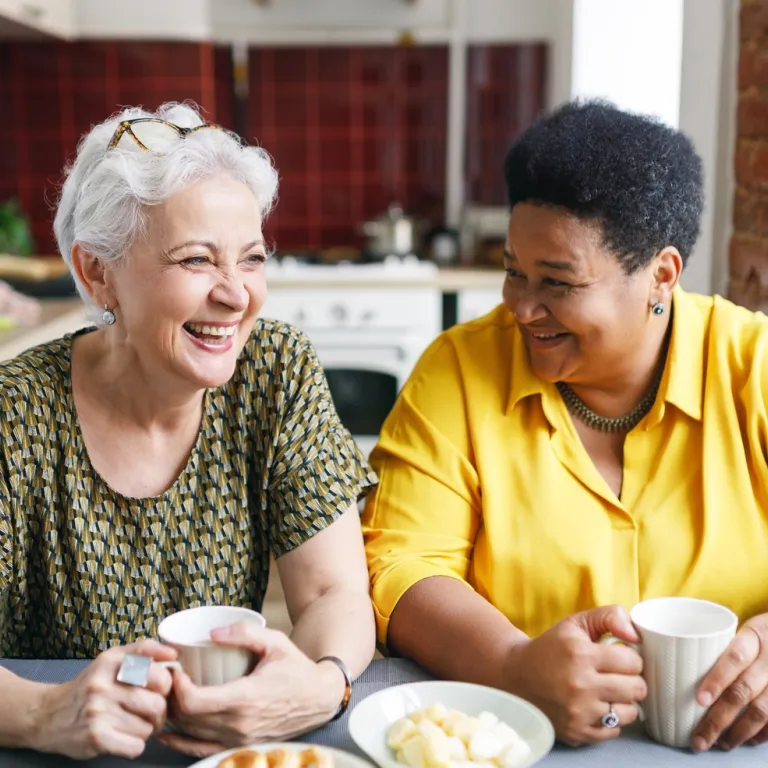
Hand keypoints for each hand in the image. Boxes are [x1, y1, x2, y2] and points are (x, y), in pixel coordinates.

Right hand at [34, 640, 175, 759]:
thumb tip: (173, 654)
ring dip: (145, 729)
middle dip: (158, 712)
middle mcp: (104, 685)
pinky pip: (135, 746)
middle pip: (158, 704)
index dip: (165, 685)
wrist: (48, 715)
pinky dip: (134, 745)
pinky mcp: (95, 737)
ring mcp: (98, 712)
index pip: (159, 674)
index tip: (158, 690)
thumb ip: (143, 651)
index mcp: (112, 662)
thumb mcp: (111, 660)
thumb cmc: (89, 687)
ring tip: (132, 723)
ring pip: (148, 727)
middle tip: (148, 712)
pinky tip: (123, 737)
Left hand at [159, 622, 345, 758]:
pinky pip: (202, 750)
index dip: (176, 688)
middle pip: (187, 719)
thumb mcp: (275, 641)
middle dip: (170, 699)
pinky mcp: (240, 747)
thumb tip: (212, 633)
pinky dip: (181, 742)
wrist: (319, 699)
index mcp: (246, 698)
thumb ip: (244, 633)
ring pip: (190, 735)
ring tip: (170, 696)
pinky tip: (169, 732)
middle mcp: (240, 725)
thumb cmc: (296, 668)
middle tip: (168, 679)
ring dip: (174, 717)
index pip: (194, 702)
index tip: (175, 670)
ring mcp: (240, 740)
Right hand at [507, 605, 646, 745]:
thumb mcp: (576, 623)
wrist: (516, 675)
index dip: (629, 658)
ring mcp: (578, 712)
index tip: (618, 658)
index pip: (634, 662)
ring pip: (629, 713)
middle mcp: (580, 685)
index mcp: (581, 654)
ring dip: (622, 702)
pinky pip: (614, 732)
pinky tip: (595, 707)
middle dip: (631, 680)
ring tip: (607, 691)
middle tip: (616, 675)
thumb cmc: (551, 648)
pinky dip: (610, 721)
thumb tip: (635, 635)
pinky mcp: (576, 732)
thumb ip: (609, 616)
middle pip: (637, 689)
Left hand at [693, 614, 767, 751]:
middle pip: (744, 692)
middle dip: (719, 719)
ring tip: (718, 744)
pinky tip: (743, 740)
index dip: (717, 679)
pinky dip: (760, 734)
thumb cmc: (752, 631)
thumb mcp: (736, 626)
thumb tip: (654, 645)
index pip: (734, 658)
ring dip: (738, 732)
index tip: (699, 699)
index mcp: (754, 636)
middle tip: (699, 738)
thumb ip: (709, 638)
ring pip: (762, 711)